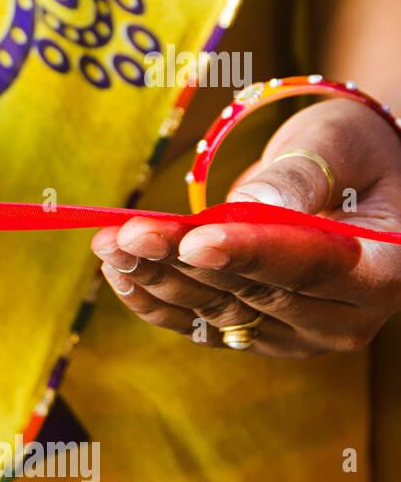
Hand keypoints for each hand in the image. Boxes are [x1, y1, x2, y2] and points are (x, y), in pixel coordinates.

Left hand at [92, 98, 400, 357]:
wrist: (343, 182)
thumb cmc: (346, 153)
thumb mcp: (334, 145)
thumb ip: (297, 177)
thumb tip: (253, 206)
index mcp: (387, 269)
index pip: (313, 266)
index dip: (251, 254)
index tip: (195, 241)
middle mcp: (345, 318)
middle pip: (254, 292)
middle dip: (183, 261)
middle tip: (127, 233)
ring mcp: (297, 335)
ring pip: (216, 310)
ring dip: (155, 278)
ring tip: (108, 243)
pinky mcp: (254, 336)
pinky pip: (197, 324)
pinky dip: (153, 299)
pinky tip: (116, 270)